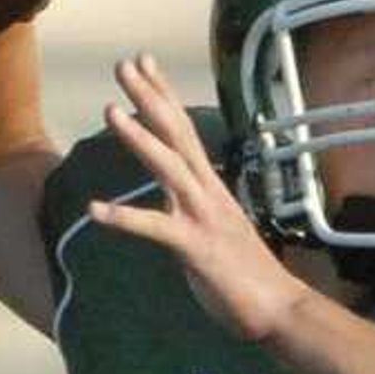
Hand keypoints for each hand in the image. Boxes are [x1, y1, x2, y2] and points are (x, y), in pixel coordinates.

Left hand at [90, 55, 306, 342]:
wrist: (280, 310)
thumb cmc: (248, 277)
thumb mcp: (217, 232)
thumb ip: (194, 213)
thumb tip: (175, 207)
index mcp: (211, 188)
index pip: (185, 131)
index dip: (164, 95)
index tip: (145, 63)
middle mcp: (208, 193)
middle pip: (177, 134)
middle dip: (150, 97)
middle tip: (125, 63)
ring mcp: (203, 218)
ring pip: (169, 168)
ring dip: (140, 138)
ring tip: (111, 110)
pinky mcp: (197, 248)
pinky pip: (155, 228)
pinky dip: (124, 218)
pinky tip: (94, 210)